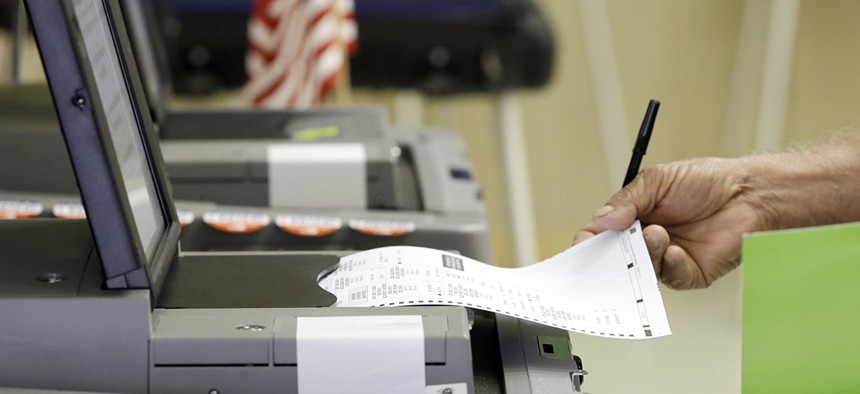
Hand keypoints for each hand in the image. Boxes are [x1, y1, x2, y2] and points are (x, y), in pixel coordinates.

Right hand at [574, 157, 765, 288]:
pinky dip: (669, 264)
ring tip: (656, 234)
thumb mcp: (657, 181)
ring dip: (646, 253)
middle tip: (614, 247)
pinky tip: (675, 249)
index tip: (584, 242)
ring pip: (642, 270)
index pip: (602, 234)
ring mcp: (667, 258)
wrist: (748, 192)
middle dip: (613, 254)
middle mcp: (647, 240)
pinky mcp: (690, 273)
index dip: (589, 240)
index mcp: (634, 217)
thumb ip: (627, 201)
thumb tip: (600, 220)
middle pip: (617, 257)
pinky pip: (671, 278)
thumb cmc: (706, 181)